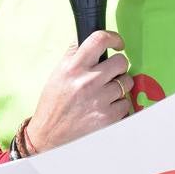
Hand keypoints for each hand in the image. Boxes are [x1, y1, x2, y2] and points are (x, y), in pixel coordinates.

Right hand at [23, 31, 132, 152]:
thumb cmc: (53, 104)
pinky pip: (125, 104)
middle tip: (110, 74)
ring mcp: (99, 100)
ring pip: (126, 82)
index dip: (113, 38)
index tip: (117, 43)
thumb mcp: (57, 74)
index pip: (99, 40)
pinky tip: (105, 109)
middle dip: (118, 67)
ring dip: (119, 87)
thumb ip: (73, 56)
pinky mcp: (108, 117)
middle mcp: (87, 81)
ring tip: (105, 94)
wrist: (48, 135)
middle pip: (121, 62)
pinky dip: (118, 106)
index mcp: (73, 67)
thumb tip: (89, 39)